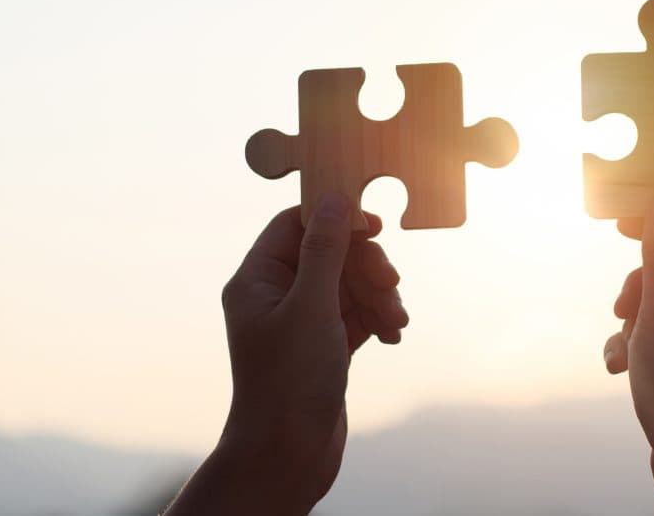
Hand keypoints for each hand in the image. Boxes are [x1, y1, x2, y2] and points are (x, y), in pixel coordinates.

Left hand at [166, 194, 408, 515]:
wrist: (287, 457)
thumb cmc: (289, 383)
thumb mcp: (312, 307)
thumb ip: (325, 250)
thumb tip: (334, 197)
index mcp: (256, 279)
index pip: (295, 225)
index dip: (335, 220)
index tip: (374, 228)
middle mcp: (274, 296)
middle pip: (329, 254)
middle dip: (366, 267)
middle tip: (391, 285)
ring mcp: (299, 323)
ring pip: (348, 285)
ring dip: (378, 295)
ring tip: (397, 321)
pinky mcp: (322, 347)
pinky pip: (355, 315)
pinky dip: (376, 319)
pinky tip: (393, 336)